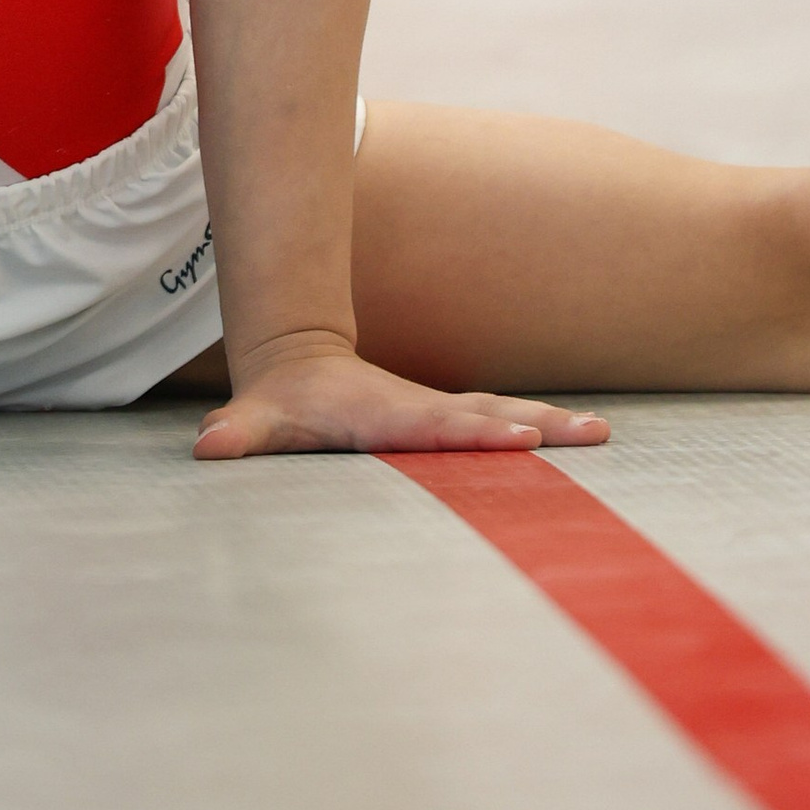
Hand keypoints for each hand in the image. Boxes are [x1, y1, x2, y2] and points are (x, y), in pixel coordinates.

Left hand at [193, 334, 609, 460]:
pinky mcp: (452, 419)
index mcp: (386, 417)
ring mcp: (442, 411)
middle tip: (586, 433)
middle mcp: (422, 410)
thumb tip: (208, 447)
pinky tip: (588, 440)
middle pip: (486, 416)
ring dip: (552, 423)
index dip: (475, 433)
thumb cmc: (281, 405)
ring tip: (601, 435)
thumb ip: (236, 435)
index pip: (436, 426)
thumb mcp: (255, 420)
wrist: (299, 363)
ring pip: (504, 413)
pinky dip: (546, 427)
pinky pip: (505, 421)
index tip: (519, 438)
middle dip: (536, 425)